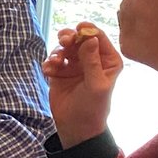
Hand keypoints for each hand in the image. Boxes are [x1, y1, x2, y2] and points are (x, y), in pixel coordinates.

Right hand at [43, 23, 123, 146]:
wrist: (76, 125)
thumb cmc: (93, 107)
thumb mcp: (96, 84)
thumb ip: (92, 61)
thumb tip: (90, 38)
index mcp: (107, 60)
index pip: (98, 38)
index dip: (88, 31)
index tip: (77, 31)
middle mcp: (91, 59)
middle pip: (79, 38)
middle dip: (69, 37)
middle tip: (64, 41)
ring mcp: (75, 64)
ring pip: (64, 47)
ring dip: (58, 51)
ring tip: (56, 61)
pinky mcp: (60, 71)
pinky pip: (53, 59)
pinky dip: (49, 62)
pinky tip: (49, 71)